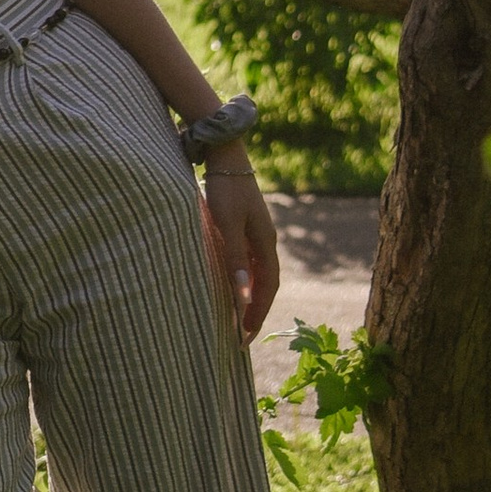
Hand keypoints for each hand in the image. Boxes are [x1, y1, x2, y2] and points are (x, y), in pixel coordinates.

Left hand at [200, 147, 280, 343]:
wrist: (225, 155)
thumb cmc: (224, 188)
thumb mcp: (227, 224)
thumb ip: (235, 257)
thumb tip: (242, 294)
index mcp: (265, 242)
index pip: (266, 288)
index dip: (257, 312)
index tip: (246, 336)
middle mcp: (265, 240)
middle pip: (266, 284)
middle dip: (256, 311)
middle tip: (243, 336)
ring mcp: (257, 233)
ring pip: (258, 274)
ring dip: (251, 297)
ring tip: (240, 319)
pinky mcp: (246, 226)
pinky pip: (250, 262)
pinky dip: (245, 280)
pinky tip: (233, 287)